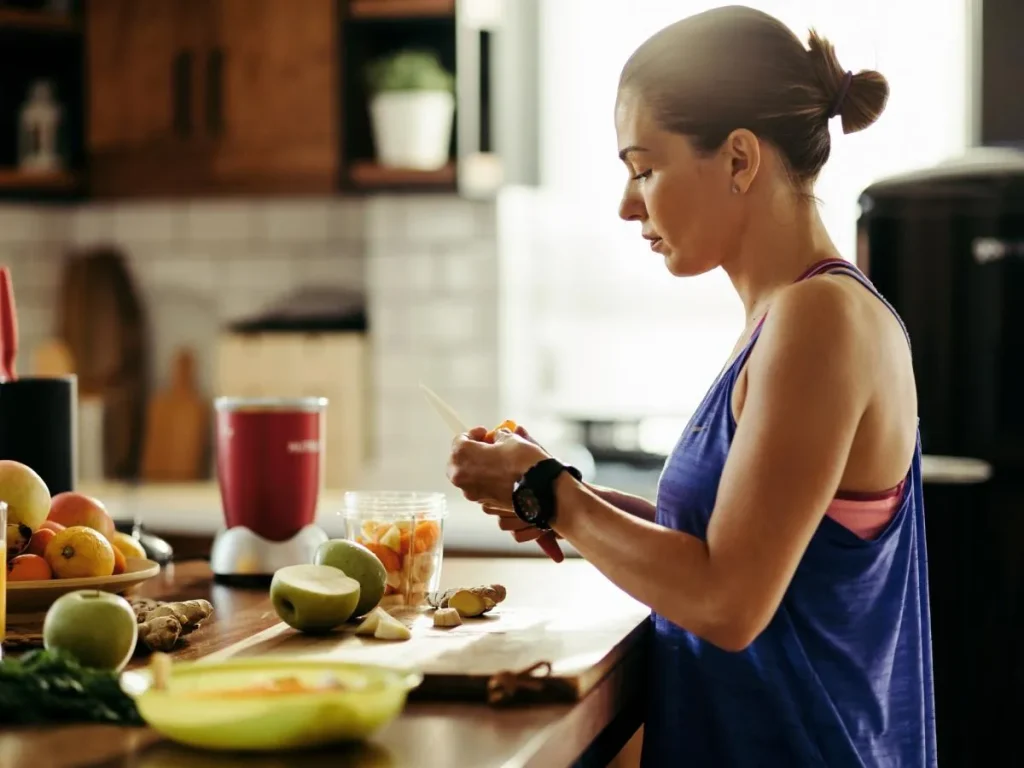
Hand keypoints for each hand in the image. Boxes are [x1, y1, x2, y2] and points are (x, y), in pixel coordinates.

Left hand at [447, 426, 565, 562]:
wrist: (541, 490)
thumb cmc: (524, 462)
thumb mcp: (511, 439)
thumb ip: (499, 436)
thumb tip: (498, 437)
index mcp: (462, 456)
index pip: (459, 440)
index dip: (474, 434)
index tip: (486, 433)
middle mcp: (461, 477)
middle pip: (459, 461)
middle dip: (473, 452)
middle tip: (489, 447)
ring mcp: (472, 493)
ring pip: (470, 477)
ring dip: (480, 467)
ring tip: (499, 462)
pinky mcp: (485, 504)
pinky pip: (481, 489)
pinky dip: (488, 482)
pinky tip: (504, 476)